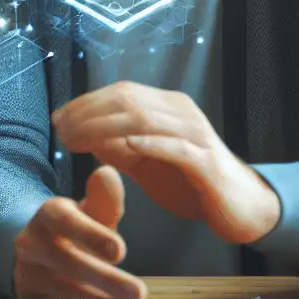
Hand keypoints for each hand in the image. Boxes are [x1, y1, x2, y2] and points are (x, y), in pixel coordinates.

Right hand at [14, 166, 147, 298]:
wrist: (38, 255)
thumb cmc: (76, 232)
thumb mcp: (91, 213)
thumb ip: (104, 200)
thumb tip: (108, 175)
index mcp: (48, 215)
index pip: (64, 220)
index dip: (90, 235)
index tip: (121, 251)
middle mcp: (31, 243)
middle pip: (68, 262)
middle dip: (106, 280)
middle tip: (140, 293)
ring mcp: (28, 274)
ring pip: (67, 293)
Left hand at [52, 81, 279, 244]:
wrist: (241, 206)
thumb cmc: (189, 181)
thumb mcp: (146, 161)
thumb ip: (118, 147)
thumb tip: (84, 135)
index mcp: (167, 107)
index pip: (121, 92)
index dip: (85, 103)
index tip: (58, 119)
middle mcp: (182, 113)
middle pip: (128, 101)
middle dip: (88, 114)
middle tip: (62, 132)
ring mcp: (196, 136)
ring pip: (146, 120)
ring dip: (106, 128)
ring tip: (78, 141)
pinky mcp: (207, 163)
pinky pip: (177, 147)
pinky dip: (151, 143)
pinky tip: (127, 145)